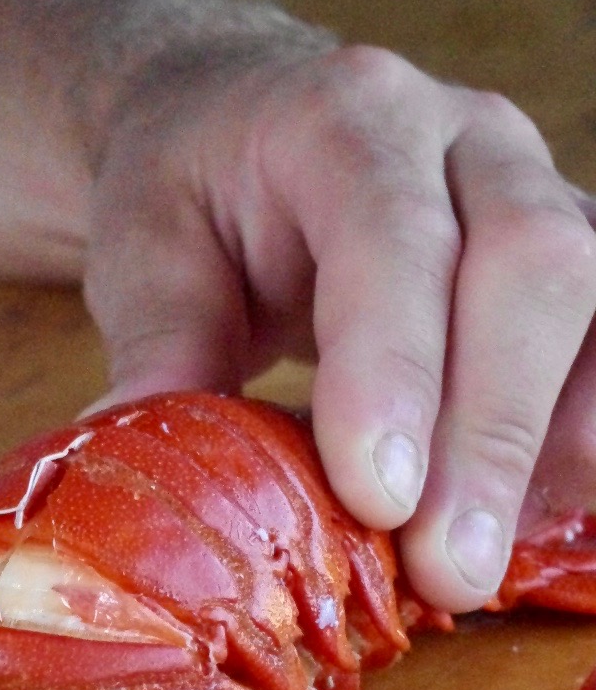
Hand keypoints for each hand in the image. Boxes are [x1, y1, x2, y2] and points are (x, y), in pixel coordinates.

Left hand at [85, 36, 595, 611]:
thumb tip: (138, 471)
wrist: (246, 121)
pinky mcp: (576, 258)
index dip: (397, 369)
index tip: (378, 498)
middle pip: (530, 264)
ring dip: (549, 446)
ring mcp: (538, 187)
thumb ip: (161, 351)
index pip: (392, 234)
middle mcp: (467, 137)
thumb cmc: (195, 194)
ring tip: (483, 564)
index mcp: (346, 117)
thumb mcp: (145, 254)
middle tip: (446, 572)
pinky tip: (528, 518)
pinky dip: (581, 439)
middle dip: (492, 432)